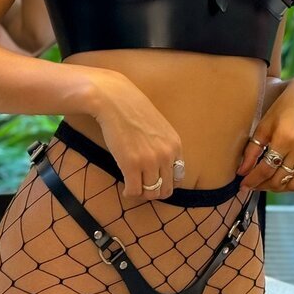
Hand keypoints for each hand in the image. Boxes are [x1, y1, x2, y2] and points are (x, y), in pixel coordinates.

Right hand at [90, 70, 182, 200]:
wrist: (114, 100)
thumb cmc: (134, 111)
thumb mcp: (160, 128)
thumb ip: (165, 146)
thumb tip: (162, 169)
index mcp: (175, 145)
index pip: (178, 177)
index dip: (167, 182)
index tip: (156, 181)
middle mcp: (166, 155)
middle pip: (166, 189)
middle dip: (154, 191)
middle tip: (143, 186)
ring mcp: (149, 161)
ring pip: (150, 193)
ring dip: (142, 193)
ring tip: (134, 186)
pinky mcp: (131, 165)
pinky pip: (134, 191)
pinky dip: (129, 193)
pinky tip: (125, 188)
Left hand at [238, 77, 293, 191]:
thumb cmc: (284, 108)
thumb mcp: (264, 125)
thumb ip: (252, 150)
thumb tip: (242, 171)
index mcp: (285, 139)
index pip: (266, 169)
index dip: (252, 180)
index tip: (242, 184)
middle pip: (279, 180)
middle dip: (262, 185)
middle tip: (252, 184)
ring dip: (278, 188)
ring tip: (266, 182)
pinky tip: (283, 178)